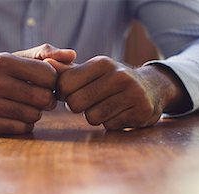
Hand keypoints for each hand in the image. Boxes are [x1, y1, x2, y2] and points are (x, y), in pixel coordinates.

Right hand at [0, 44, 75, 134]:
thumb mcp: (11, 59)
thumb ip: (42, 55)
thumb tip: (73, 56)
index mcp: (2, 61)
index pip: (49, 74)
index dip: (52, 82)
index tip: (45, 85)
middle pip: (44, 98)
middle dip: (46, 101)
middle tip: (38, 100)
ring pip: (34, 115)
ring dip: (34, 114)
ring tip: (22, 107)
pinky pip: (21, 129)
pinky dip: (23, 125)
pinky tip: (12, 117)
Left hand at [46, 56, 189, 129]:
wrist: (153, 88)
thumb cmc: (114, 81)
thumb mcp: (94, 71)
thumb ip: (69, 71)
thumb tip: (46, 63)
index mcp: (103, 63)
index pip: (65, 84)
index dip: (64, 94)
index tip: (74, 93)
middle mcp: (119, 76)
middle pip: (75, 104)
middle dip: (79, 107)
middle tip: (91, 102)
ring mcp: (132, 94)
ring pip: (92, 118)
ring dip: (96, 116)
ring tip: (108, 106)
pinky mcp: (141, 111)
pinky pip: (110, 126)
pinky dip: (111, 123)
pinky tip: (120, 113)